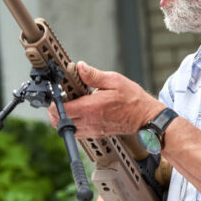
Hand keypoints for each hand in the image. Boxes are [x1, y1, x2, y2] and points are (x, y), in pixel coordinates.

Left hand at [47, 61, 162, 137]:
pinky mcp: (96, 133)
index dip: (54, 103)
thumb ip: (94, 75)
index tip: (55, 95)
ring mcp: (93, 129)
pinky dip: (72, 124)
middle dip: (55, 111)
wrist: (145, 117)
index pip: (63, 110)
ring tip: (67, 106)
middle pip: (61, 122)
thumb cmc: (132, 99)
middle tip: (57, 100)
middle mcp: (90, 121)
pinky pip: (78, 132)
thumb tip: (79, 67)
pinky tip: (78, 113)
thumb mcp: (114, 80)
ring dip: (62, 119)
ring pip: (67, 129)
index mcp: (92, 107)